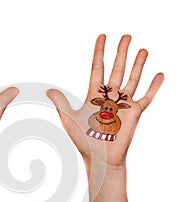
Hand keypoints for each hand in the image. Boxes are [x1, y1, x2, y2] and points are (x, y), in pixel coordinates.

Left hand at [47, 34, 163, 170]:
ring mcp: (123, 104)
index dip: (99, 52)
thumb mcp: (69, 119)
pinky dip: (154, 86)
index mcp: (94, 95)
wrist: (100, 158)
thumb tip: (48, 90)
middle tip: (126, 36)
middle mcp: (110, 97)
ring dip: (138, 64)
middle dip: (121, 52)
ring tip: (142, 49)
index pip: (97, 68)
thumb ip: (61, 103)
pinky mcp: (135, 113)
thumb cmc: (83, 141)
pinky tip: (160, 74)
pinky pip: (147, 97)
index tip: (102, 37)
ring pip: (132, 79)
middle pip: (117, 69)